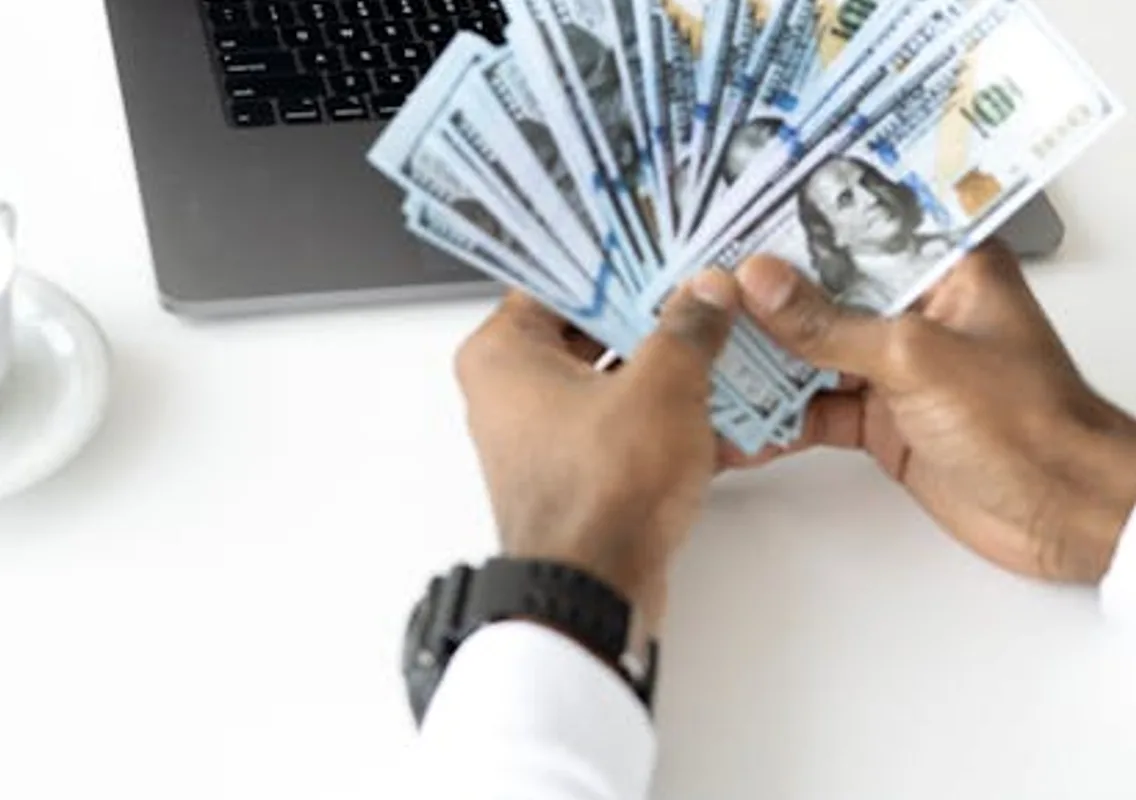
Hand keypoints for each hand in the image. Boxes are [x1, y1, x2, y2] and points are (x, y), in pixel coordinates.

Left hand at [455, 271, 740, 631]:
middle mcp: (509, 392)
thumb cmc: (602, 490)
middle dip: (652, 315)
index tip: (665, 248)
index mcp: (502, 354)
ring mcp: (540, 436)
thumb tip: (708, 293)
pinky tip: (718, 402)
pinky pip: (620, 425)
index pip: (560, 280)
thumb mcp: (662, 385)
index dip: (619, 263)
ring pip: (610, 378)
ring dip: (665, 366)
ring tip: (721, 339)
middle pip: (588, 329)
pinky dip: (662, 414)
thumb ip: (688, 328)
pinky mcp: (574, 472)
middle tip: (704, 290)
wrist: (595, 590)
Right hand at [732, 242, 1135, 583]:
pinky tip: (737, 425)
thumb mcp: (917, 358)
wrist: (1063, 514)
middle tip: (697, 298)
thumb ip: (830, 324)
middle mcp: (914, 308)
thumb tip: (761, 282)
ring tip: (702, 360)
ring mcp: (894, 366)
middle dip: (760, 303)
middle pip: (820, 294)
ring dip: (761, 365)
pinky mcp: (880, 418)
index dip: (791, 228)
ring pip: (809, 354)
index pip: (852, 230)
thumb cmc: (1029, 423)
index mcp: (942, 266)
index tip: (729, 225)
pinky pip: (814, 410)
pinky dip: (778, 421)